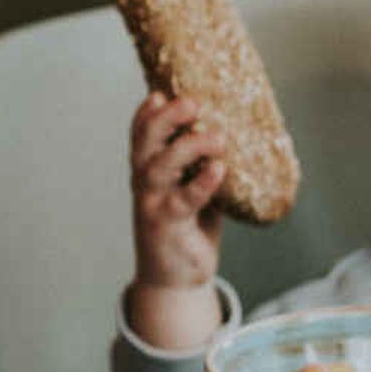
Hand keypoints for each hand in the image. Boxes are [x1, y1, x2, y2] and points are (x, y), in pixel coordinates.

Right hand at [129, 91, 229, 290]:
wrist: (175, 278)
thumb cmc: (187, 226)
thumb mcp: (189, 186)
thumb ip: (198, 162)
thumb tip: (230, 128)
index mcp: (147, 169)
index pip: (140, 135)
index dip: (146, 113)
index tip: (160, 93)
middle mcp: (144, 183)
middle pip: (145, 143)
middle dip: (165, 119)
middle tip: (192, 103)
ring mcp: (153, 203)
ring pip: (160, 167)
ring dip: (187, 147)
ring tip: (217, 137)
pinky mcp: (168, 225)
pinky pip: (184, 200)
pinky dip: (202, 183)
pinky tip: (218, 169)